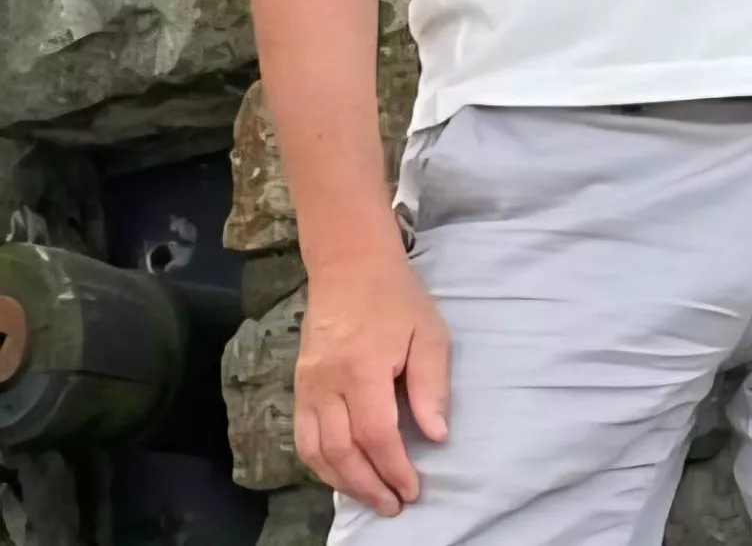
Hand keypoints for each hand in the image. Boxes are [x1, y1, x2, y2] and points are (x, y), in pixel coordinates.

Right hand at [293, 247, 450, 516]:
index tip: (413, 489)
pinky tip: (343, 474)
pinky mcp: (298, 385)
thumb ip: (431, 385)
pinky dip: (321, 465)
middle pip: (343, 452)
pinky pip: (303, 438)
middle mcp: (328, 382)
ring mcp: (307, 385)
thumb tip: (436, 435)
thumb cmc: (395, 296)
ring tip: (371, 496)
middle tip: (394, 505)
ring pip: (317, 452)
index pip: (376, 435)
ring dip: (344, 483)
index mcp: (362, 368)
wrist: (349, 263)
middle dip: (370, 486)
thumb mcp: (428, 332)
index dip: (395, 469)